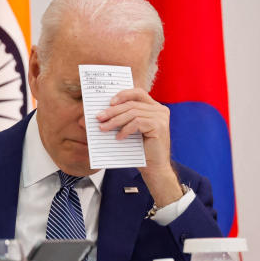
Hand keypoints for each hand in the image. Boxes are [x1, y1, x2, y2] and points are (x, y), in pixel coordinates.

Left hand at [97, 88, 181, 205]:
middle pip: (132, 104)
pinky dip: (125, 129)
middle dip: (112, 111)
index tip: (108, 102)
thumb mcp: (130, 130)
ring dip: (115, 121)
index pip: (138, 93)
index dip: (123, 95)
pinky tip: (118, 137)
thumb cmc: (140, 150)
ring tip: (103, 129)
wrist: (154, 167)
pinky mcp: (159, 126)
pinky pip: (137, 123)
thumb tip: (99, 114)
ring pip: (133, 113)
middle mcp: (160, 110)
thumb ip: (122, 119)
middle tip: (98, 118)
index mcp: (154, 107)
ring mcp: (161, 117)